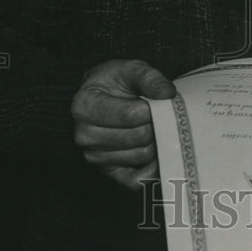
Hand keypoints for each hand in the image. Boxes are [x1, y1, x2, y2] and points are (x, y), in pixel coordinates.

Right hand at [71, 59, 174, 189]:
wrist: (100, 97)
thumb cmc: (113, 82)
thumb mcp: (129, 69)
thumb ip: (149, 78)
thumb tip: (168, 94)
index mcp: (84, 106)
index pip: (130, 115)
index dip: (151, 108)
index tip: (154, 101)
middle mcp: (84, 135)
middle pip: (139, 137)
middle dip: (156, 124)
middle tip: (158, 115)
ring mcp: (94, 157)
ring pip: (141, 156)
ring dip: (156, 142)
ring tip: (154, 126)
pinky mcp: (107, 172)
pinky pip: (136, 180)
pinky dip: (151, 168)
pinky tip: (154, 150)